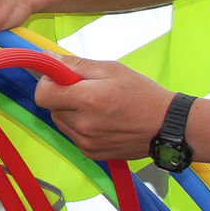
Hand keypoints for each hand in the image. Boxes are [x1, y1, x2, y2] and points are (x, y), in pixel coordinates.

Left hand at [33, 58, 172, 161]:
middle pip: (51, 108)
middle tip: (86, 90)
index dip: (48, 82)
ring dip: (70, 112)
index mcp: (87, 99)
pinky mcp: (91, 153)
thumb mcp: (112, 69)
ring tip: (96, 106)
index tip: (62, 78)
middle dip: (62, 96)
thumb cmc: (143, 94)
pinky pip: (73, 136)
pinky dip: (80, 127)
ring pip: (61, 122)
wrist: (167, 126)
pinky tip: (101, 120)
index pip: (42, 94)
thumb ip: (76, 64)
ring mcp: (86, 142)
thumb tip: (49, 57)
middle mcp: (83, 125)